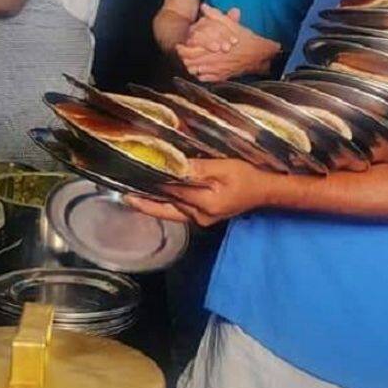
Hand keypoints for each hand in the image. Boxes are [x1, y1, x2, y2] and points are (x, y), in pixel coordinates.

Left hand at [125, 158, 275, 226]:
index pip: (171, 191)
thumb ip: (199, 169)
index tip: (132, 175)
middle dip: (145, 197)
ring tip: (130, 193)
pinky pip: (177, 211)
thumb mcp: (226, 167)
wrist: (265, 192)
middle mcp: (199, 217)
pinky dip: (164, 203)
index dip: (153, 181)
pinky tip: (152, 197)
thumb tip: (175, 167)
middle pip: (166, 204)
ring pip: (169, 210)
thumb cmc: (249, 177)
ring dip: (151, 202)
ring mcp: (200, 220)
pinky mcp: (201, 218)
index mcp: (205, 204)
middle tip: (121, 189)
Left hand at [176, 4, 279, 81]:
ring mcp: (217, 71)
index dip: (181, 49)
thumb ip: (216, 15)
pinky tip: (200, 70)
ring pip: (195, 71)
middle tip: (181, 54)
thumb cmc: (246, 39)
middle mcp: (212, 61)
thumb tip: (204, 6)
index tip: (180, 45)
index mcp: (212, 48)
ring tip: (189, 61)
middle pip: (189, 63)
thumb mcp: (231, 24)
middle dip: (184, 58)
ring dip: (191, 66)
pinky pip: (204, 79)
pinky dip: (199, 75)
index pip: (189, 51)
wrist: (260, 55)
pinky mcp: (221, 77)